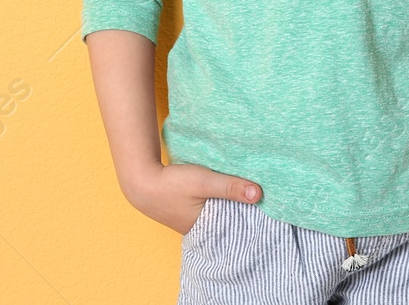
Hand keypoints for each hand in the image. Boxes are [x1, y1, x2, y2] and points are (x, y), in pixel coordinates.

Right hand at [123, 161, 262, 234]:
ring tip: (246, 191)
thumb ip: (230, 186)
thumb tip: (259, 194)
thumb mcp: (204, 181)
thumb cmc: (171, 184)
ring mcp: (192, 219)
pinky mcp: (187, 209)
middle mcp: (200, 228)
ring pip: (219, 212)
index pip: (236, 226)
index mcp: (206, 228)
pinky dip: (218, 199)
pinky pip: (209, 207)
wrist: (141, 180)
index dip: (251, 216)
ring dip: (229, 202)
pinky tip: (225, 188)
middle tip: (261, 196)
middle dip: (242, 209)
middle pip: (228, 220)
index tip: (267, 206)